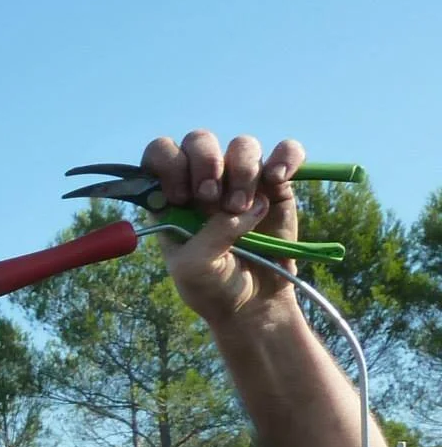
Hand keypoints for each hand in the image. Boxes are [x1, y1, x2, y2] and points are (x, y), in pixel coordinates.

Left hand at [142, 130, 305, 327]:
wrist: (251, 306)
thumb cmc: (212, 288)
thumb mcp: (195, 267)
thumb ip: (210, 233)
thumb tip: (243, 207)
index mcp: (171, 198)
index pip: (160, 154)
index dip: (167, 163)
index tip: (181, 195)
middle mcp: (203, 182)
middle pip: (200, 140)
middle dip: (205, 163)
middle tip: (211, 199)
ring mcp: (241, 181)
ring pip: (242, 145)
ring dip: (242, 173)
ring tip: (241, 209)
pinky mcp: (277, 186)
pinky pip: (286, 151)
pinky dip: (285, 158)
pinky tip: (276, 180)